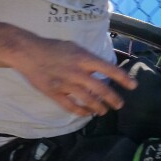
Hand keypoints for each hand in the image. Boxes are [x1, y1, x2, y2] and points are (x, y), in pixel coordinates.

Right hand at [7, 35, 136, 115]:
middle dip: (113, 99)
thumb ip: (89, 58)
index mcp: (83, 58)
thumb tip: (103, 68)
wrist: (27, 52)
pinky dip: (81, 111)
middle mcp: (77, 72)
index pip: (109, 69)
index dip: (123, 78)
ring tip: (104, 111)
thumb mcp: (74, 47)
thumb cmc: (52, 47)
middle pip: (101, 89)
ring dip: (98, 108)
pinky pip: (70, 106)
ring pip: (88, 100)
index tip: (133, 86)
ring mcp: (65, 84)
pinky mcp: (54, 93)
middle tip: (119, 105)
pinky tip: (86, 113)